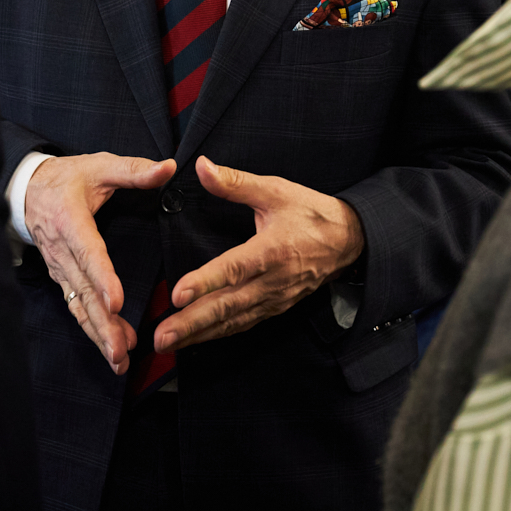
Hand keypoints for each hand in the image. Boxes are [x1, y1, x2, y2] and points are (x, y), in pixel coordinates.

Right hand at [25, 152, 176, 374]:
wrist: (27, 190)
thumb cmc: (68, 177)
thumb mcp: (99, 165)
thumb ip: (133, 170)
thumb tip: (169, 167)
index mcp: (70, 221)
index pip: (88, 253)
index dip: (102, 278)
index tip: (117, 303)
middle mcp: (62, 251)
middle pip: (84, 291)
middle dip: (102, 323)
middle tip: (120, 349)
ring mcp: (60, 269)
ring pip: (79, 305)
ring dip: (98, 334)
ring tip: (119, 359)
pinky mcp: (63, 279)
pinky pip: (77, 308)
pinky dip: (92, 330)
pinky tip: (112, 350)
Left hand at [155, 156, 365, 351]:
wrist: (349, 240)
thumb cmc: (310, 213)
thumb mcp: (275, 191)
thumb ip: (235, 183)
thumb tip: (202, 166)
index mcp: (271, 250)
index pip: (233, 269)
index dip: (205, 282)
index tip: (178, 294)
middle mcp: (272, 280)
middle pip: (228, 306)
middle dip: (192, 323)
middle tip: (162, 337)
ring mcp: (275, 298)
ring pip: (233, 321)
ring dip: (200, 335)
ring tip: (170, 344)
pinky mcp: (276, 306)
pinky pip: (244, 324)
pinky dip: (220, 335)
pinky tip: (198, 339)